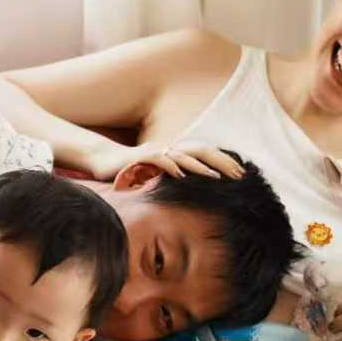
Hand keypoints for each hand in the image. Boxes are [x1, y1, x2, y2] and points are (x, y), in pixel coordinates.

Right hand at [94, 140, 245, 182]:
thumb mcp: (155, 177)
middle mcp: (168, 149)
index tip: (239, 174)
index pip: (204, 154)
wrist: (102, 161)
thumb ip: (170, 180)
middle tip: (238, 175)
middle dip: (220, 162)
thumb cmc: (129, 170)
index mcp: (175, 154)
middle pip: (200, 151)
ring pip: (183, 155)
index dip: (222, 162)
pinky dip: (170, 166)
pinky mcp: (141, 157)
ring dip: (200, 166)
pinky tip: (180, 175)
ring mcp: (156, 152)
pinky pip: (159, 160)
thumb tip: (188, 191)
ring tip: (216, 177)